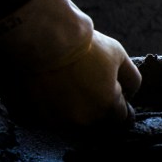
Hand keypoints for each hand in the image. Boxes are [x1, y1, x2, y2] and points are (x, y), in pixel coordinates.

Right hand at [0, 0, 141, 127]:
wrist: (44, 38)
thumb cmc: (85, 46)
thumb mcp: (119, 56)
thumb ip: (131, 79)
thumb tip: (130, 94)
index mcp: (106, 108)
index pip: (122, 119)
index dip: (121, 105)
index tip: (114, 95)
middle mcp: (82, 120)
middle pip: (96, 123)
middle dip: (96, 109)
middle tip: (88, 85)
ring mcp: (54, 121)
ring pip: (68, 122)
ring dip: (70, 110)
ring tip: (65, 84)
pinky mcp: (30, 117)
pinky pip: (43, 117)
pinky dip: (45, 107)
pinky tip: (45, 88)